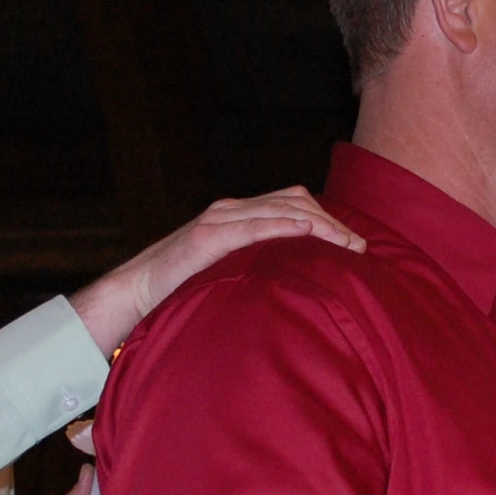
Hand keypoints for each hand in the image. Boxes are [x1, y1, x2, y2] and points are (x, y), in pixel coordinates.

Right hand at [70, 188, 365, 352]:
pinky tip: (306, 232)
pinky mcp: (206, 236)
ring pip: (280, 208)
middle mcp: (231, 209)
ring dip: (319, 224)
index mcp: (240, 216)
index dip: (328, 219)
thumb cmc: (184, 290)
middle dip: (332, 222)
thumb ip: (260, 269)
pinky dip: (283, 225)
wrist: (135, 293)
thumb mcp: (231, 274)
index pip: (294, 203)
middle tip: (360, 248)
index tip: (356, 245)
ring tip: (345, 243)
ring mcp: (218, 220)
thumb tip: (302, 287)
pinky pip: (252, 225)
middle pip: (294, 201)